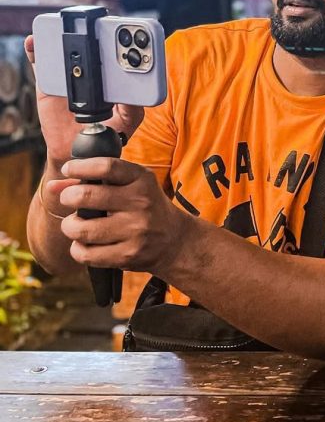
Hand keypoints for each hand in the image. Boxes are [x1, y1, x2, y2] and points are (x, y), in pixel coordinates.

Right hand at [25, 35, 143, 166]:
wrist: (79, 149)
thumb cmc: (108, 131)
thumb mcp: (128, 119)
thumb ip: (134, 105)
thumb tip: (135, 89)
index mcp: (112, 75)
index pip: (116, 50)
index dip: (120, 36)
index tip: (121, 28)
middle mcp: (91, 70)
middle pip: (91, 44)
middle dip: (93, 31)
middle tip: (95, 26)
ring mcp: (69, 74)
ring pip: (64, 50)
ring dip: (61, 35)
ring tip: (62, 27)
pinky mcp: (50, 84)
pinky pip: (41, 64)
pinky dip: (36, 51)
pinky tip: (35, 42)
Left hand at [51, 155, 188, 273]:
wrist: (174, 240)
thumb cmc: (145, 207)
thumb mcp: (130, 186)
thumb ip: (93, 182)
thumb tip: (53, 186)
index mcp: (142, 180)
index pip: (107, 167)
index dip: (80, 167)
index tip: (67, 168)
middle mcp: (141, 203)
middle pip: (88, 196)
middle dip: (68, 197)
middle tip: (68, 199)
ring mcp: (136, 230)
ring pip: (83, 229)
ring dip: (70, 226)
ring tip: (74, 225)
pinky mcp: (129, 255)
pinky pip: (87, 253)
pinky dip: (77, 249)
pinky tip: (84, 244)